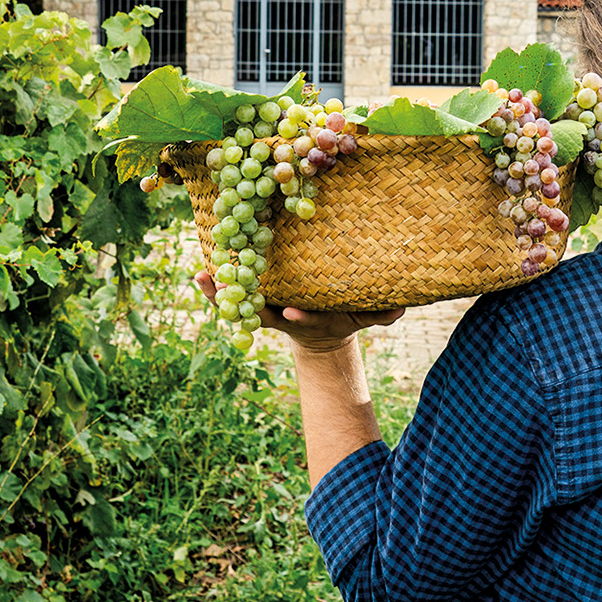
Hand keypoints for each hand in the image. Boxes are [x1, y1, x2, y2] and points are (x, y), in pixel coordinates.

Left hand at [194, 270, 404, 351]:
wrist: (320, 328)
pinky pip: (232, 294)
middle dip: (244, 301)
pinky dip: (215, 287)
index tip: (291, 314)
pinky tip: (198, 273)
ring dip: (222, 292)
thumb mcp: (362, 317)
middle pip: (261, 311)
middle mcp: (283, 314)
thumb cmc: (343, 316)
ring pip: (240, 302)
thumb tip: (402, 308)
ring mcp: (266, 307)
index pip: (301, 319)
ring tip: (204, 277)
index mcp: (307, 318)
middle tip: (227, 287)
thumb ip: (382, 313)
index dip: (297, 317)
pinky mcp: (256, 296)